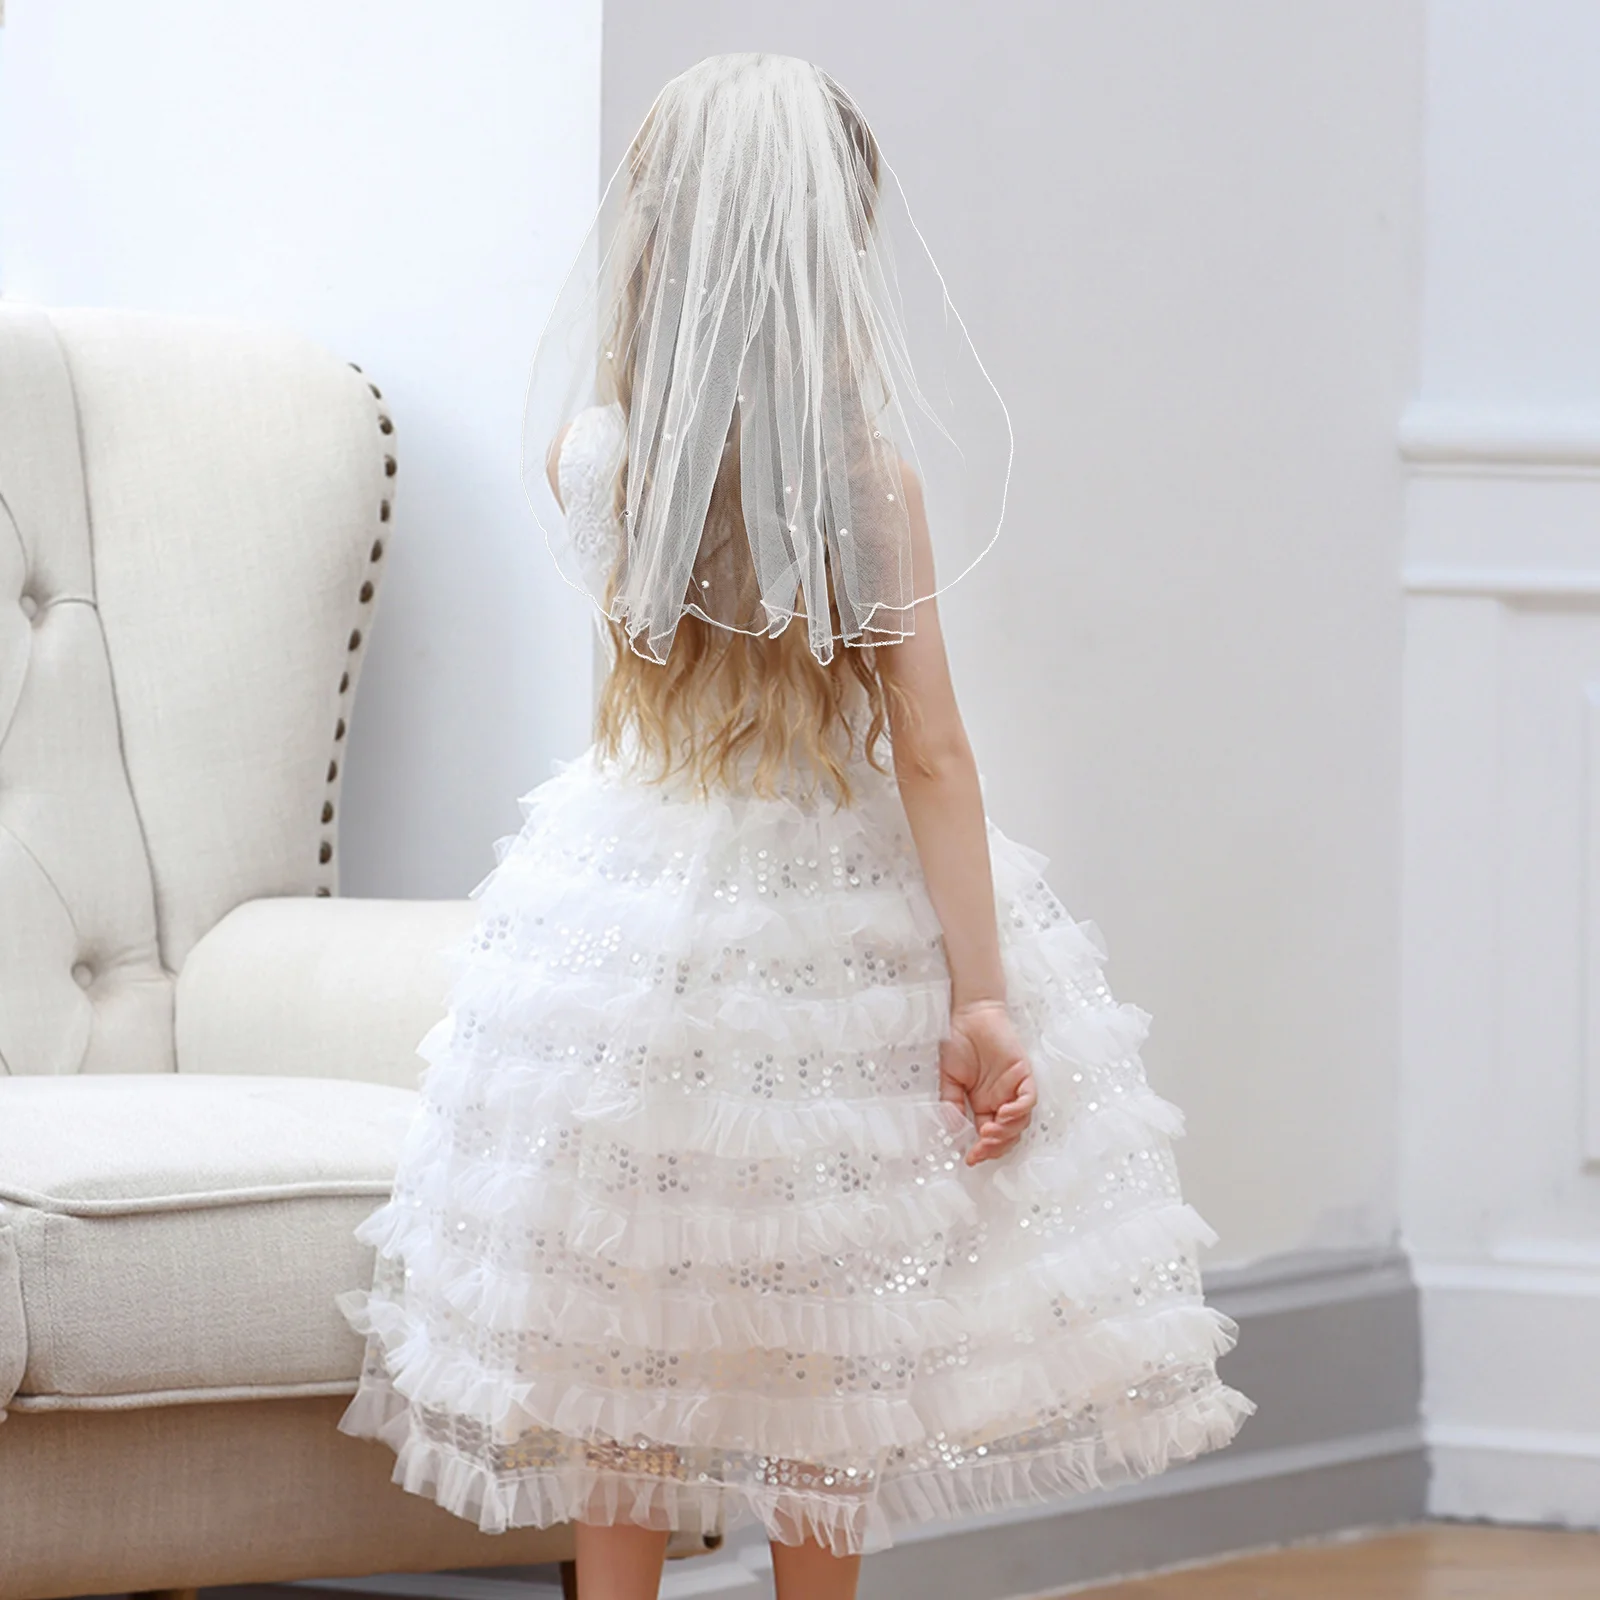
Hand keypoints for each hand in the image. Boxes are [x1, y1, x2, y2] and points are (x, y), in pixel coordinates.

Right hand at [939, 999, 1036, 1165]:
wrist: (969, 1014)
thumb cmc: (958, 1041)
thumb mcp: (949, 1079)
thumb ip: (951, 1104)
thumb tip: (953, 1131)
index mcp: (984, 1103)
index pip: (989, 1135)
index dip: (983, 1150)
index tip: (970, 1158)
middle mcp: (1001, 1099)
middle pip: (1008, 1134)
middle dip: (996, 1147)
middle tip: (981, 1149)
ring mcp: (1014, 1088)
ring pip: (1021, 1121)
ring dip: (1006, 1132)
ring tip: (989, 1133)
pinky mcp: (1023, 1074)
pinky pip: (1028, 1099)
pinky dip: (1019, 1111)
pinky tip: (1004, 1114)